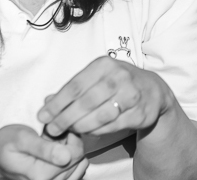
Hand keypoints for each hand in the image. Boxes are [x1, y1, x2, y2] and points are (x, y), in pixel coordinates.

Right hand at [0, 124, 85, 179]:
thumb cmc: (5, 145)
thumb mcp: (21, 139)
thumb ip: (43, 148)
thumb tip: (65, 157)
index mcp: (40, 176)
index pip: (75, 154)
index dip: (71, 136)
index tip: (56, 130)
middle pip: (78, 160)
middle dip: (70, 144)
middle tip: (51, 137)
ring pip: (79, 165)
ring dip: (70, 152)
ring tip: (52, 145)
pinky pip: (76, 171)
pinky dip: (70, 160)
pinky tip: (56, 153)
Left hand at [38, 56, 174, 139]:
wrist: (153, 90)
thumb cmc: (118, 83)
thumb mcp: (97, 77)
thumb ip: (73, 89)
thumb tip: (47, 101)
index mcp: (105, 64)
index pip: (75, 86)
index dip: (57, 103)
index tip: (43, 116)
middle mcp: (120, 76)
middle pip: (86, 102)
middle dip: (65, 118)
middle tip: (52, 129)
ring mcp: (132, 95)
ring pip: (99, 116)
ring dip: (80, 126)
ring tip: (69, 130)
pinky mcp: (140, 112)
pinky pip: (112, 126)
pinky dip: (97, 131)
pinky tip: (88, 131)